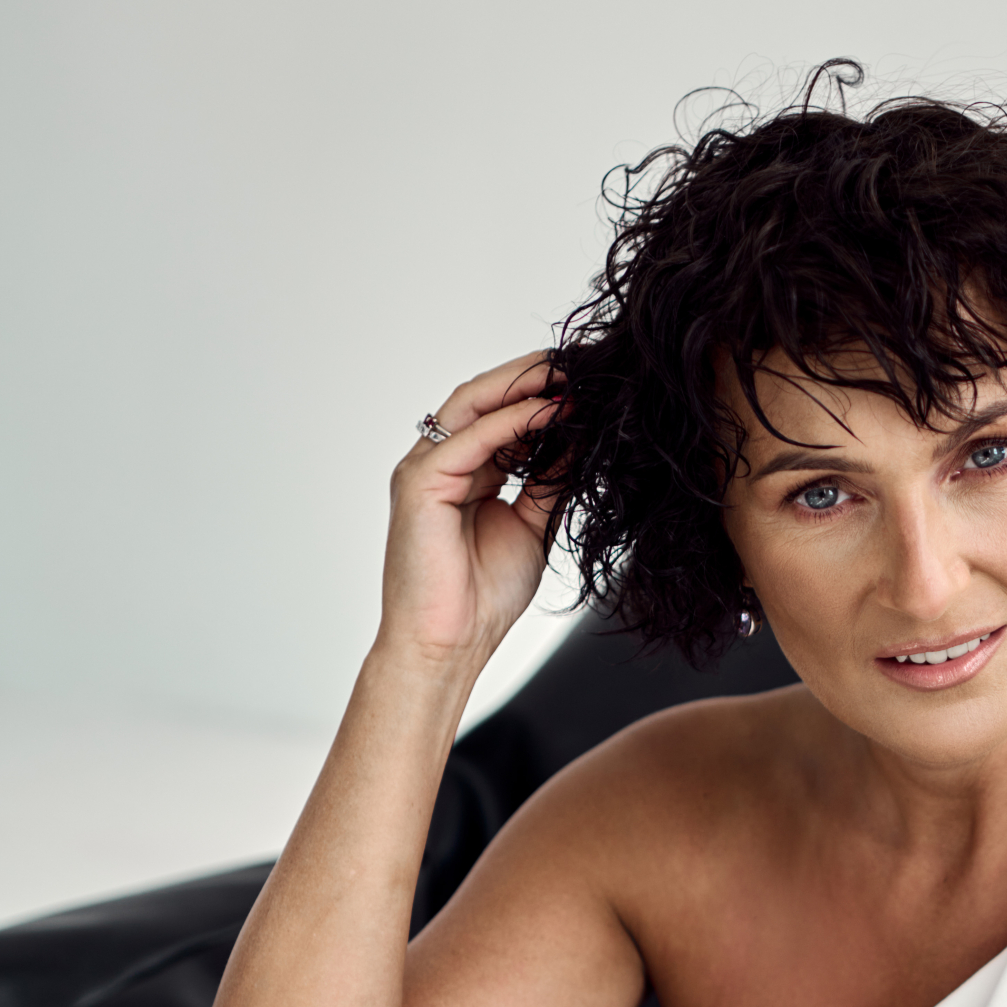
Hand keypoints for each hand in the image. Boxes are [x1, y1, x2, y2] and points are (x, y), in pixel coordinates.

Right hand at [379, 351, 565, 666]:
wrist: (448, 646)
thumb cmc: (481, 598)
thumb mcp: (533, 525)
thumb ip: (550, 482)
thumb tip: (582, 442)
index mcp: (462, 472)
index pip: (499, 415)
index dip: (540, 395)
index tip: (587, 382)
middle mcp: (438, 462)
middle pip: (483, 398)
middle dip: (532, 376)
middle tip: (581, 361)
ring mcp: (424, 469)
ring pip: (474, 405)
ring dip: (523, 386)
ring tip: (570, 373)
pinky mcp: (419, 482)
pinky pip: (473, 438)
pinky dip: (514, 421)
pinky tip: (552, 411)